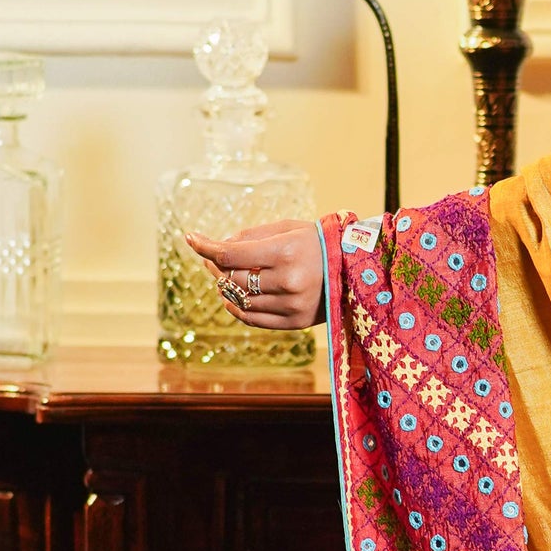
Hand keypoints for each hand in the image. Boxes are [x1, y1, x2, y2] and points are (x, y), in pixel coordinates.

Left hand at [184, 219, 325, 329]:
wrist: (358, 269)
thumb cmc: (320, 243)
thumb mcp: (288, 228)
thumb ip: (252, 236)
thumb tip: (218, 247)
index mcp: (286, 252)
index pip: (231, 254)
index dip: (206, 246)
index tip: (191, 238)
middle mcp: (288, 281)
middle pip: (232, 278)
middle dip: (216, 265)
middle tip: (211, 256)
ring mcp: (292, 305)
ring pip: (240, 299)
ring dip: (225, 286)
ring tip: (224, 275)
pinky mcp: (296, 322)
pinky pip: (253, 318)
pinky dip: (236, 308)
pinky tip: (231, 296)